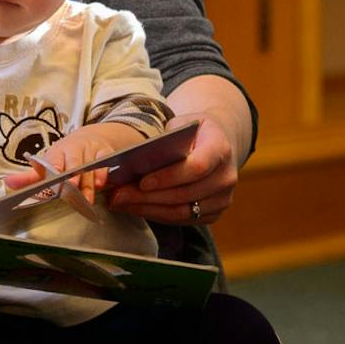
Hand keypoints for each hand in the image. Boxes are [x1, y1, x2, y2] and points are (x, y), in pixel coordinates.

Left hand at [2, 124, 141, 201]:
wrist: (89, 139)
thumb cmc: (64, 157)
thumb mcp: (48, 164)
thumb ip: (30, 177)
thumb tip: (8, 182)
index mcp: (56, 153)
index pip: (53, 161)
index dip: (54, 168)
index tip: (54, 178)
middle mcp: (73, 149)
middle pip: (73, 163)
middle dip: (73, 176)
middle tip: (71, 188)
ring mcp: (90, 150)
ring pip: (89, 167)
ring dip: (88, 184)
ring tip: (86, 199)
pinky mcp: (104, 152)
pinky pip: (105, 162)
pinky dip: (103, 173)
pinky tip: (100, 184)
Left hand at [107, 111, 238, 226]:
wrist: (218, 144)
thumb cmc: (193, 132)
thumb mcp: (182, 123)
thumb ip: (166, 138)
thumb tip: (138, 159)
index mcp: (221, 148)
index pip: (196, 167)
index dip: (169, 177)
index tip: (142, 182)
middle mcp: (226, 176)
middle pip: (185, 193)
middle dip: (148, 197)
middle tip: (118, 195)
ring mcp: (223, 198)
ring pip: (182, 212)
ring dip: (148, 209)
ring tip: (121, 203)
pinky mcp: (214, 214)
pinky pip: (182, 219)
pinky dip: (157, 215)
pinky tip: (136, 208)